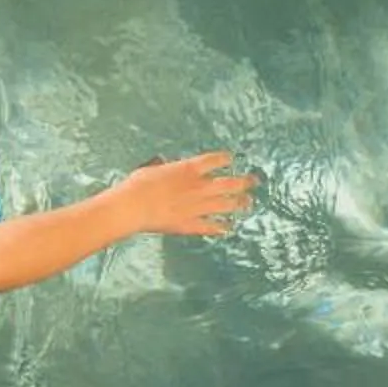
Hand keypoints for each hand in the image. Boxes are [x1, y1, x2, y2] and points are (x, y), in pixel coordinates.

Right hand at [107, 150, 255, 237]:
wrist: (133, 206)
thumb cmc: (137, 185)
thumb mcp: (150, 169)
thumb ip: (162, 167)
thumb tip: (161, 164)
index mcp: (188, 168)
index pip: (215, 160)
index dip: (226, 159)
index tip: (232, 159)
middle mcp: (198, 186)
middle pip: (229, 183)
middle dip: (244, 182)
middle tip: (254, 181)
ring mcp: (197, 207)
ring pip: (226, 205)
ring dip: (239, 204)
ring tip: (248, 204)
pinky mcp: (190, 224)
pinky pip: (211, 226)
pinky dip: (221, 227)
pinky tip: (229, 228)